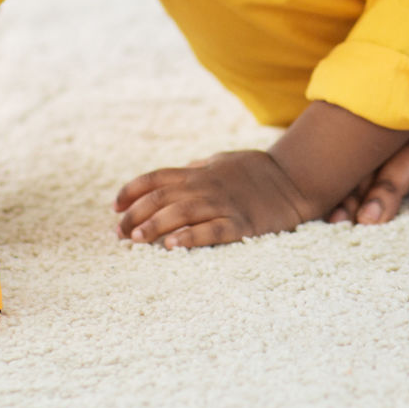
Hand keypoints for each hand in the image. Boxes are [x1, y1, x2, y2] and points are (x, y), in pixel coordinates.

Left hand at [114, 148, 310, 248]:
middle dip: (135, 215)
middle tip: (119, 233)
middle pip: (161, 198)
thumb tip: (174, 175)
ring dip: (155, 226)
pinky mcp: (241, 223)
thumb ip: (196, 169)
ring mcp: (223, 204)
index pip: (155, 178)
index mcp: (198, 172)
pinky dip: (191, 238)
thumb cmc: (255, 170)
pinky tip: (173, 246)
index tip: (114, 207)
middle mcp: (205, 186)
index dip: (131, 191)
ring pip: (181, 213)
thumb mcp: (222, 161)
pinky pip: (212, 231)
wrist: (294, 178)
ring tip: (136, 241)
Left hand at [327, 56, 408, 223]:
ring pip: (408, 162)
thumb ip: (394, 131)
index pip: (360, 151)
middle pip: (375, 159)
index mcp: (398, 118)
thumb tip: (350, 163)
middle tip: (334, 220)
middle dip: (353, 191)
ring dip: (387, 191)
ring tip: (370, 221)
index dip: (339, 180)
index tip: (319, 211)